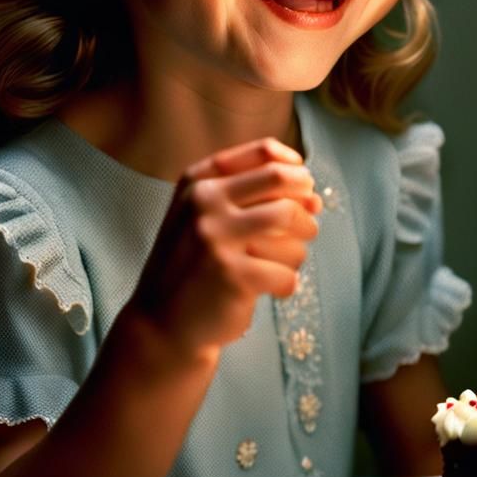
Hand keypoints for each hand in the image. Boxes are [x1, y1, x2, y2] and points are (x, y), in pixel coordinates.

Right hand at [129, 138, 322, 357]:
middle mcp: (204, 203)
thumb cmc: (194, 266)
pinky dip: (287, 284)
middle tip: (306, 226)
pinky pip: (288, 271)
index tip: (303, 186)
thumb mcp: (207, 219)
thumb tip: (315, 198)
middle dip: (305, 204)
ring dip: (299, 248)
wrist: (161, 324)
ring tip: (284, 264)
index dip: (294, 168)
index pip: (263, 152)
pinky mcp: (233, 275)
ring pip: (293, 225)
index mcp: (198, 182)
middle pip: (282, 181)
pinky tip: (272, 290)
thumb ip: (256, 200)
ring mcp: (217, 238)